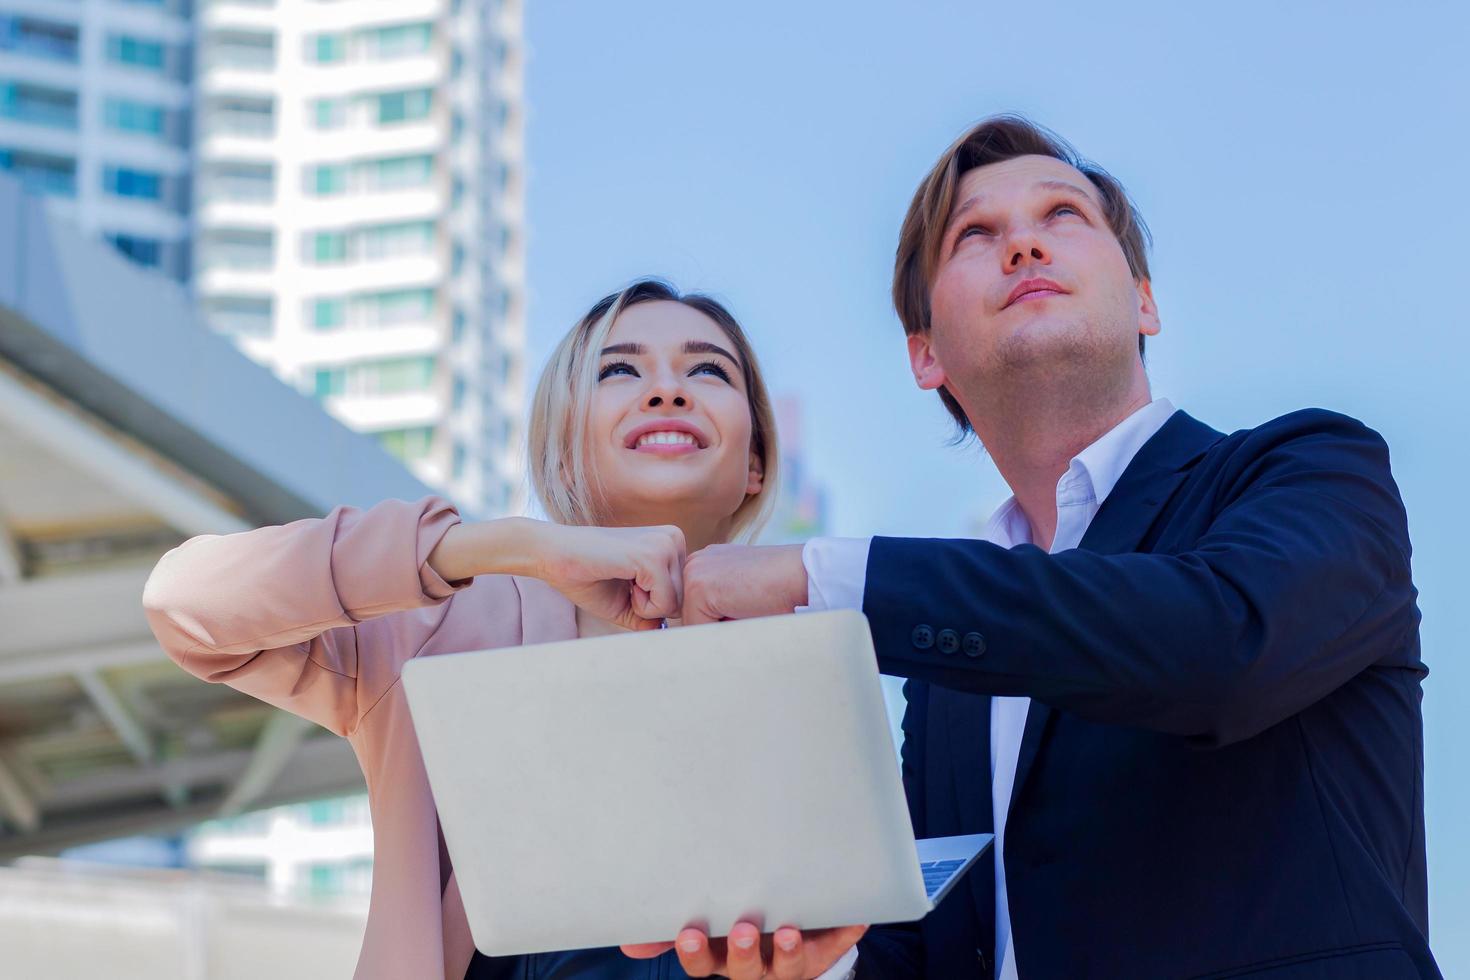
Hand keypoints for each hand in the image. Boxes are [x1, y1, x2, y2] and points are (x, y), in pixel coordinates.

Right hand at [530, 523, 686, 630]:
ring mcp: (666, 545)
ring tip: (622, 581)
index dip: (653, 604)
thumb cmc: (587, 576)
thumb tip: (678, 635)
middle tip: (623, 584)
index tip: (627, 585)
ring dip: (645, 606)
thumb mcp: (629, 601)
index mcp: (671, 544)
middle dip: (651, 607)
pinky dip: (640, 606)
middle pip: (683, 600)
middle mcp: (674, 539)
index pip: (682, 594)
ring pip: (676, 604)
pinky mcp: (654, 557)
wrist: (554, 555)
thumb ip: (655, 616)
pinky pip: (665, 603)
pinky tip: (621, 579)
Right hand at [622, 922, 866, 978]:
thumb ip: (671, 934)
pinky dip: (846, 932)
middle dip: (744, 954)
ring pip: (790, 967)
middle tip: (744, 930)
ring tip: (790, 930)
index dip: (696, 953)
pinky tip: (855, 917)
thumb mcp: (708, 931)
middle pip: (747, 971)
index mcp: (724, 957)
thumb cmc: (744, 923)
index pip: (704, 964)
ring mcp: (793, 963)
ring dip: (790, 952)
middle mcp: (758, 966)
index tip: (689, 932)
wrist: (796, 930)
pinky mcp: (827, 950)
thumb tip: (627, 944)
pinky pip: (838, 944)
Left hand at [681, 544, 808, 624]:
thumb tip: (695, 634)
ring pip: (691, 623)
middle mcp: (694, 562)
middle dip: (714, 625)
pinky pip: (697, 629)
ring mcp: (693, 572)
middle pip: (688, 615)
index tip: (743, 608)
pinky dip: (721, 632)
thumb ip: (716, 606)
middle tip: (747, 607)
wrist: (802, 575)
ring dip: (718, 628)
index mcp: (705, 562)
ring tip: (747, 608)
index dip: (717, 620)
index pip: (692, 607)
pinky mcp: (698, 588)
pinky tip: (745, 609)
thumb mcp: (739, 596)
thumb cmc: (779, 590)